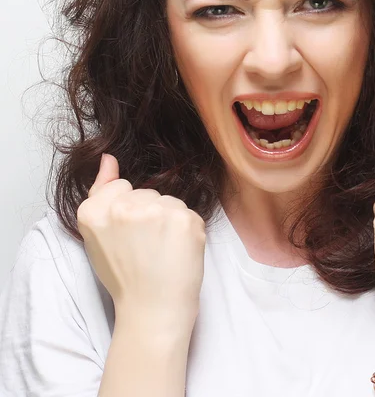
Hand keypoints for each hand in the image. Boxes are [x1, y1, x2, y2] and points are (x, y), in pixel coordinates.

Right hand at [77, 153, 206, 332]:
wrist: (153, 309)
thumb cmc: (125, 275)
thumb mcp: (98, 235)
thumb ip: (101, 191)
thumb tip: (108, 157)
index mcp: (94, 211)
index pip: (119, 187)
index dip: (127, 211)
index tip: (127, 235)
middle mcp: (124, 208)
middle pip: (146, 192)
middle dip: (148, 214)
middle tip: (144, 247)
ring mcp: (158, 211)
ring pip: (169, 200)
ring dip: (169, 220)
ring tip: (161, 250)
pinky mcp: (187, 219)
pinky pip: (188, 212)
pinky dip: (187, 230)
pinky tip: (177, 250)